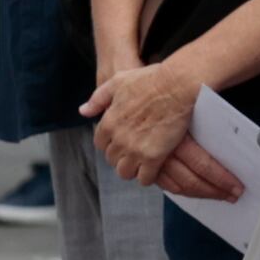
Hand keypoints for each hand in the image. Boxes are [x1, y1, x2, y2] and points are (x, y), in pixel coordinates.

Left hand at [85, 61, 218, 195]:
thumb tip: (83, 111)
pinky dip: (147, 176)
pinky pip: (144, 178)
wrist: (176, 86)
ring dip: (132, 169)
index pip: (100, 144)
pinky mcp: (153, 157)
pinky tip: (154, 169)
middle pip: (112, 160)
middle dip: (121, 157)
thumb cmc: (150, 80)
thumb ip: (98, 99)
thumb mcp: (117, 82)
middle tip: (134, 152)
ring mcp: (135, 150)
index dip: (110, 143)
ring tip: (142, 163)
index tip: (120, 141)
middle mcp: (118, 139)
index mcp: (108, 122)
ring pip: (125, 172)